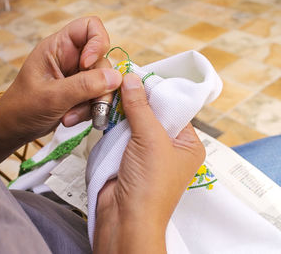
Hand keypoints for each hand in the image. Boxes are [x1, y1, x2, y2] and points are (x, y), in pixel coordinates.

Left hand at [0, 17, 121, 165]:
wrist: (13, 130)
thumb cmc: (22, 108)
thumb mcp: (52, 96)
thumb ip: (84, 86)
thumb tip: (116, 77)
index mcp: (58, 47)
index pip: (89, 27)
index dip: (97, 42)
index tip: (88, 65)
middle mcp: (70, 58)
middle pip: (101, 60)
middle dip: (98, 86)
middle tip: (90, 105)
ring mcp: (76, 76)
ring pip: (102, 82)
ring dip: (92, 103)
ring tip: (70, 118)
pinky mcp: (80, 93)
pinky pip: (96, 97)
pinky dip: (88, 111)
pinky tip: (70, 119)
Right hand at [93, 73, 205, 253]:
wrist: (124, 218)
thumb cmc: (149, 185)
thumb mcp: (150, 139)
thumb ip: (140, 107)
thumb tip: (132, 78)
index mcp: (187, 144)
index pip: (174, 108)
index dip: (156, 92)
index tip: (138, 76)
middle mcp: (169, 148)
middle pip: (152, 114)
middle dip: (136, 101)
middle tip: (121, 82)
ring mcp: (146, 153)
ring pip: (134, 123)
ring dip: (122, 112)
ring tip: (110, 94)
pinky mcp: (126, 158)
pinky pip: (121, 134)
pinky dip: (113, 124)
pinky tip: (105, 112)